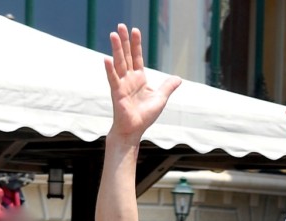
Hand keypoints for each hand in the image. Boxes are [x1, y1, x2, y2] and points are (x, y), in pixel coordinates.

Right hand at [104, 24, 180, 143]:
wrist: (134, 130)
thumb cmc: (144, 116)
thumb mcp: (160, 98)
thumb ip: (168, 87)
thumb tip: (178, 79)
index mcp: (139, 78)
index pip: (137, 57)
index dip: (136, 44)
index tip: (135, 30)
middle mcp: (129, 79)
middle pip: (126, 56)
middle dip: (124, 41)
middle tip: (120, 25)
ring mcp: (122, 85)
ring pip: (119, 63)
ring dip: (116, 49)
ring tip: (113, 35)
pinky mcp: (117, 93)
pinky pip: (113, 79)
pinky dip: (109, 70)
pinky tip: (106, 59)